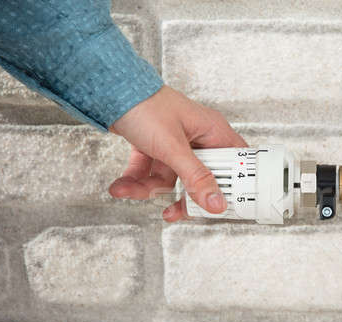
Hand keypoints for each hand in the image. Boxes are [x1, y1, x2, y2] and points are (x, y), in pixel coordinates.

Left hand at [108, 85, 246, 221]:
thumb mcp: (173, 147)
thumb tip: (216, 203)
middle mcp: (196, 137)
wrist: (108, 90)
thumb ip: (195, 178)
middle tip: (173, 211)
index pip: (234, 164)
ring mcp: (175, 143)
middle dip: (180, 195)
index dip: (230, 187)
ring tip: (128, 190)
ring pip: (170, 178)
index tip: (220, 207)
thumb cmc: (144, 104)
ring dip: (148, 188)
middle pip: (199, 177)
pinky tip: (121, 184)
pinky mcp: (155, 146)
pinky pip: (150, 171)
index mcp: (212, 131)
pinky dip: (135, 179)